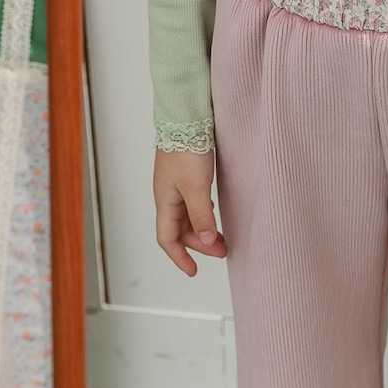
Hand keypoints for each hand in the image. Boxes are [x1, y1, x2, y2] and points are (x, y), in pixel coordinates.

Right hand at [153, 148, 226, 276]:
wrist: (185, 117)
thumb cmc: (186, 147)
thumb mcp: (196, 186)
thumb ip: (201, 215)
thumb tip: (206, 239)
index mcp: (165, 201)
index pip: (167, 239)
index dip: (179, 257)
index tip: (194, 270)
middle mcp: (167, 196)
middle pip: (179, 230)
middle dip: (199, 244)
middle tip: (222, 250)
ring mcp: (176, 185)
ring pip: (186, 217)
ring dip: (203, 229)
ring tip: (222, 236)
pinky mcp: (185, 175)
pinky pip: (192, 203)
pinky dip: (203, 213)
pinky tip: (213, 211)